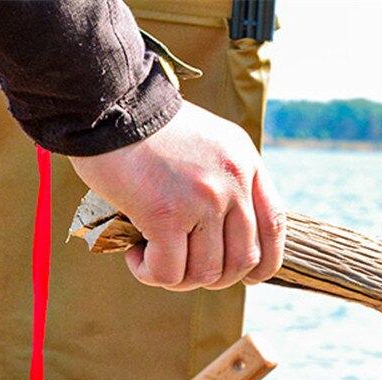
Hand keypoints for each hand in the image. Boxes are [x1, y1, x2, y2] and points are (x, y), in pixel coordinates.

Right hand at [69, 101, 285, 290]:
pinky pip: (169, 272)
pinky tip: (135, 255)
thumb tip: (225, 240)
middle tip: (181, 265)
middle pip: (242, 260)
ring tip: (152, 256)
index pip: (274, 227)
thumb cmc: (147, 130)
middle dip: (213, 277)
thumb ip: (224, 183)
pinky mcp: (166, 213)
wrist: (107, 100)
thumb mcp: (206, 145)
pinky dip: (150, 273)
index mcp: (245, 162)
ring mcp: (203, 198)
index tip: (242, 275)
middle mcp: (232, 181)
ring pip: (206, 274)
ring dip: (178, 278)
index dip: (262, 263)